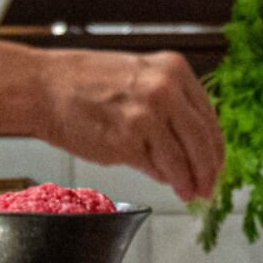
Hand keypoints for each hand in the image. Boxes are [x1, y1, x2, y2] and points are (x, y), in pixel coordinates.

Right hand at [39, 50, 224, 202]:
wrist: (45, 87)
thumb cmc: (85, 82)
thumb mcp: (138, 75)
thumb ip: (169, 103)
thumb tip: (190, 141)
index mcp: (173, 69)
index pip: (208, 116)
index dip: (215, 146)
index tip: (217, 164)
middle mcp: (165, 89)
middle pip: (203, 140)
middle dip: (209, 170)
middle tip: (210, 187)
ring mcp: (148, 116)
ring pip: (182, 159)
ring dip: (188, 181)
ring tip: (189, 192)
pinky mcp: (128, 141)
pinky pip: (156, 167)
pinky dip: (163, 177)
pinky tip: (164, 181)